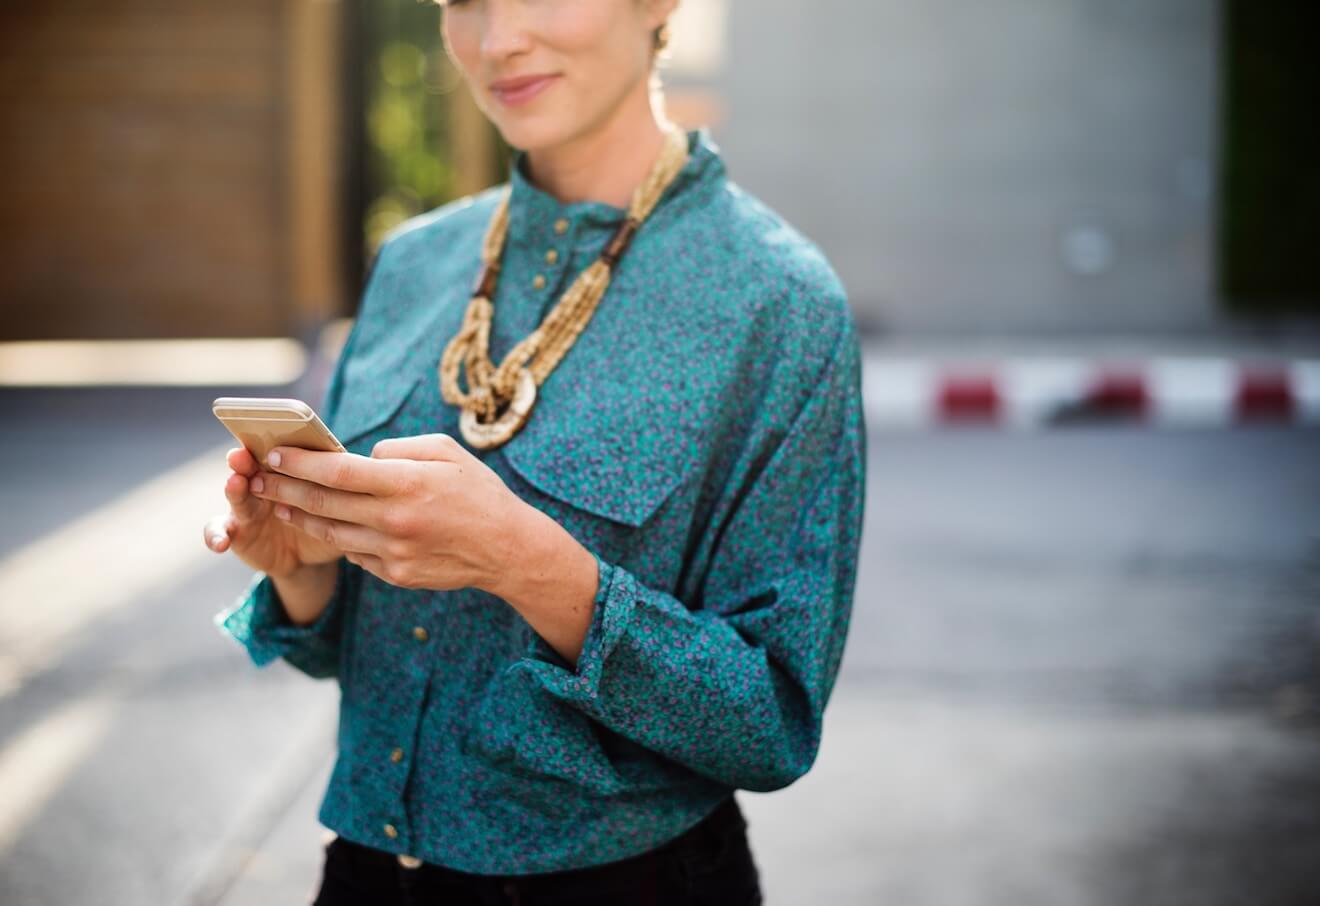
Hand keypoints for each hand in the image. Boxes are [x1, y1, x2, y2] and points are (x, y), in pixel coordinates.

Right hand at [203, 447, 342, 577]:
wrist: (310, 555)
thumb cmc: (328, 519)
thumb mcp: (339, 505)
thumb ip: (344, 486)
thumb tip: (375, 463)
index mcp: (290, 469)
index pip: (281, 451)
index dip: (275, 442)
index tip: (271, 433)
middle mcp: (264, 481)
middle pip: (253, 466)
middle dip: (247, 459)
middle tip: (243, 454)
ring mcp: (248, 506)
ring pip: (237, 494)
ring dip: (234, 487)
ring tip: (235, 483)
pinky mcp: (237, 531)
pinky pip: (218, 531)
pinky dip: (215, 535)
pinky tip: (219, 543)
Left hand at [237, 433, 525, 591]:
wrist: (507, 549)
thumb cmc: (478, 492)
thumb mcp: (446, 452)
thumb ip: (399, 450)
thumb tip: (361, 458)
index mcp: (406, 483)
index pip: (337, 472)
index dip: (300, 463)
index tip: (274, 454)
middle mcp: (394, 519)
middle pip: (324, 503)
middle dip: (284, 489)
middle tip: (259, 479)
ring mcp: (393, 551)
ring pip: (332, 532)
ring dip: (299, 518)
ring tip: (279, 506)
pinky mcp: (396, 575)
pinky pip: (355, 554)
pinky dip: (338, 538)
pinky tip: (325, 527)